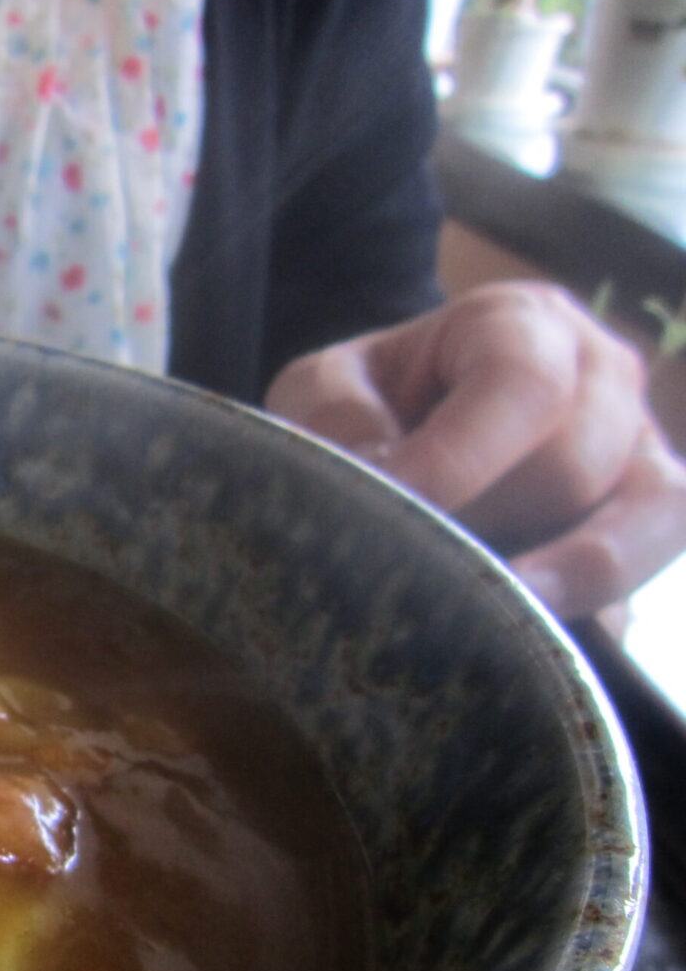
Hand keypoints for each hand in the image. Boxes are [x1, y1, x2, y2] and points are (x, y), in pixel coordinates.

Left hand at [264, 282, 685, 621]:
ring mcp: (638, 455)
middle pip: (571, 466)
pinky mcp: (644, 534)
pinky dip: (586, 618)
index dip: (457, 459)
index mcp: (522, 324)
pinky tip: (522, 645)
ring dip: (553, 578)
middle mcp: (603, 378)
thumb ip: (339, 422)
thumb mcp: (325, 389)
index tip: (392, 510)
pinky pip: (642, 587)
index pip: (520, 385)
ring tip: (486, 621)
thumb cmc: (365, 400)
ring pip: (634, 523)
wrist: (401, 423)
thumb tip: (377, 489)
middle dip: (487, 523)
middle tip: (411, 563)